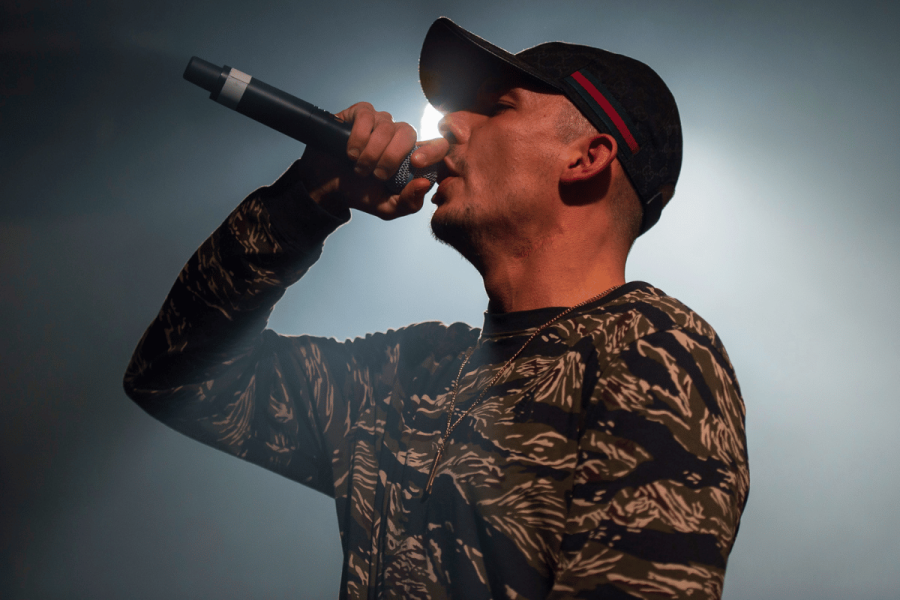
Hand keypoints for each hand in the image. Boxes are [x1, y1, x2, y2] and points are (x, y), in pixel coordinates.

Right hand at [297, 102, 448, 219]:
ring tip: (358, 167)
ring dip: (370, 152)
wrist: (328, 186)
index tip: (417, 163)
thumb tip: (424, 183)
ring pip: (385, 126)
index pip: (438, 144)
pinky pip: (366, 116)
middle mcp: (398, 135)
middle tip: (376, 175)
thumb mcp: (386, 207)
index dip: (433, 150)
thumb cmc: (360, 193)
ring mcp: (380, 122)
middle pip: (408, 132)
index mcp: (411, 155)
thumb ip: (409, 202)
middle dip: (390, 157)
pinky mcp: (360, 113)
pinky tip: (350, 152)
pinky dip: (358, 137)